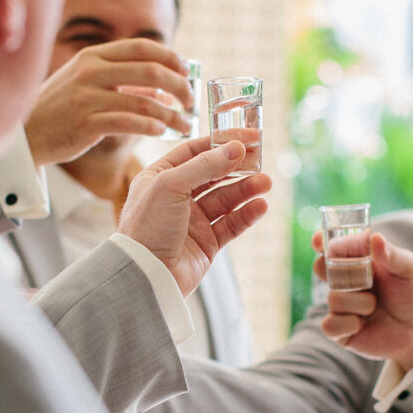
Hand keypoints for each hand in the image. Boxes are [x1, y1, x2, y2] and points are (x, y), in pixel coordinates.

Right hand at [25, 38, 194, 165]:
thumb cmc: (60, 110)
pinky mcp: (86, 123)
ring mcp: (88, 96)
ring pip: (145, 100)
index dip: (170, 57)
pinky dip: (151, 126)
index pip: (142, 47)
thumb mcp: (84, 82)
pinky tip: (161, 132)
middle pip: (151, 70)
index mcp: (93, 55)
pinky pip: (129, 122)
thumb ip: (119, 78)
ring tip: (184, 124)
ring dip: (171, 114)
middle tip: (190, 101)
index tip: (187, 71)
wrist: (25, 135)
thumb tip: (162, 85)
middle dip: (179, 86)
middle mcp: (91, 71)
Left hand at [118, 137, 271, 296]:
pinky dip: (247, 215)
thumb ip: (204, 165)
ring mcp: (191, 221)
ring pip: (225, 199)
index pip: (194, 152)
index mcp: (159, 178)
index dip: (221, 142)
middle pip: (213, 174)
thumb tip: (236, 148)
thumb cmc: (148, 227)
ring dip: (246, 189)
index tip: (247, 136)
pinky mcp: (206, 244)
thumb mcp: (170, 185)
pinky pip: (231, 225)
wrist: (146, 276)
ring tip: (266, 182)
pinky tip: (261, 206)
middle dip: (237, 166)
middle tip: (261, 159)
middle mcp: (175, 198)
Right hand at [316, 233, 412, 369]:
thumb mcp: (410, 269)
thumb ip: (392, 254)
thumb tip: (375, 238)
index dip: (320, 241)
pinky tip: (362, 324)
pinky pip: (329, 325)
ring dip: (360, 303)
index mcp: (357, 259)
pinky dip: (349, 324)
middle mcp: (344, 280)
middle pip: (321, 268)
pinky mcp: (339, 330)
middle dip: (340, 272)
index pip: (331, 246)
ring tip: (376, 306)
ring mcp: (339, 305)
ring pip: (333, 298)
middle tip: (367, 279)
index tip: (318, 241)